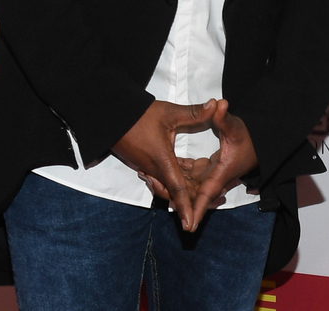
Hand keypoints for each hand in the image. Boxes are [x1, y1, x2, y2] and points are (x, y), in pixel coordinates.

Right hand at [111, 98, 217, 230]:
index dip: (185, 206)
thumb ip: (193, 113)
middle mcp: (155, 170)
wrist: (112, 118)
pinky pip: (162, 179)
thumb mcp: (169, 113)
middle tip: (213, 206)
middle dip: (191, 203)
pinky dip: (175, 183)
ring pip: (168, 187)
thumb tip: (216, 104)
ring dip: (184, 193)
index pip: (177, 188)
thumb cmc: (140, 115)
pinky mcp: (144, 164)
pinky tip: (188, 178)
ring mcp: (148, 168)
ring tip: (203, 196)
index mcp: (162, 161)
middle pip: (175, 193)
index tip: (190, 225)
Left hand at [138, 100, 257, 227]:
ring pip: (186, 187)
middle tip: (147, 178)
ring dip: (168, 183)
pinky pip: (187, 178)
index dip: (196, 209)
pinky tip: (159, 168)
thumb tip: (219, 103)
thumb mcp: (235, 126)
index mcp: (220, 174)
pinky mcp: (206, 171)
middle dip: (169, 192)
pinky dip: (175, 176)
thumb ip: (224, 116)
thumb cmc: (248, 137)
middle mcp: (213, 180)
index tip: (187, 226)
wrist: (258, 142)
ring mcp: (208, 176)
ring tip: (146, 173)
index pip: (206, 195)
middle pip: (189, 194)